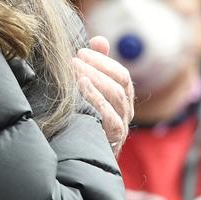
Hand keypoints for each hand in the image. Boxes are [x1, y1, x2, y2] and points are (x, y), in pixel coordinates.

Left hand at [74, 36, 134, 155]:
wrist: (81, 159)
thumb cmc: (83, 120)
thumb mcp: (88, 91)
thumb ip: (96, 66)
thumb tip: (100, 40)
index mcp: (122, 98)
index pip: (121, 74)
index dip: (103, 60)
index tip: (81, 51)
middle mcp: (125, 110)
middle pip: (121, 82)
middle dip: (98, 67)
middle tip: (75, 59)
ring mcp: (121, 124)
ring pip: (116, 95)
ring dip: (96, 79)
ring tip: (75, 70)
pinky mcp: (113, 138)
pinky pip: (111, 117)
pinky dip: (97, 99)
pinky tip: (81, 88)